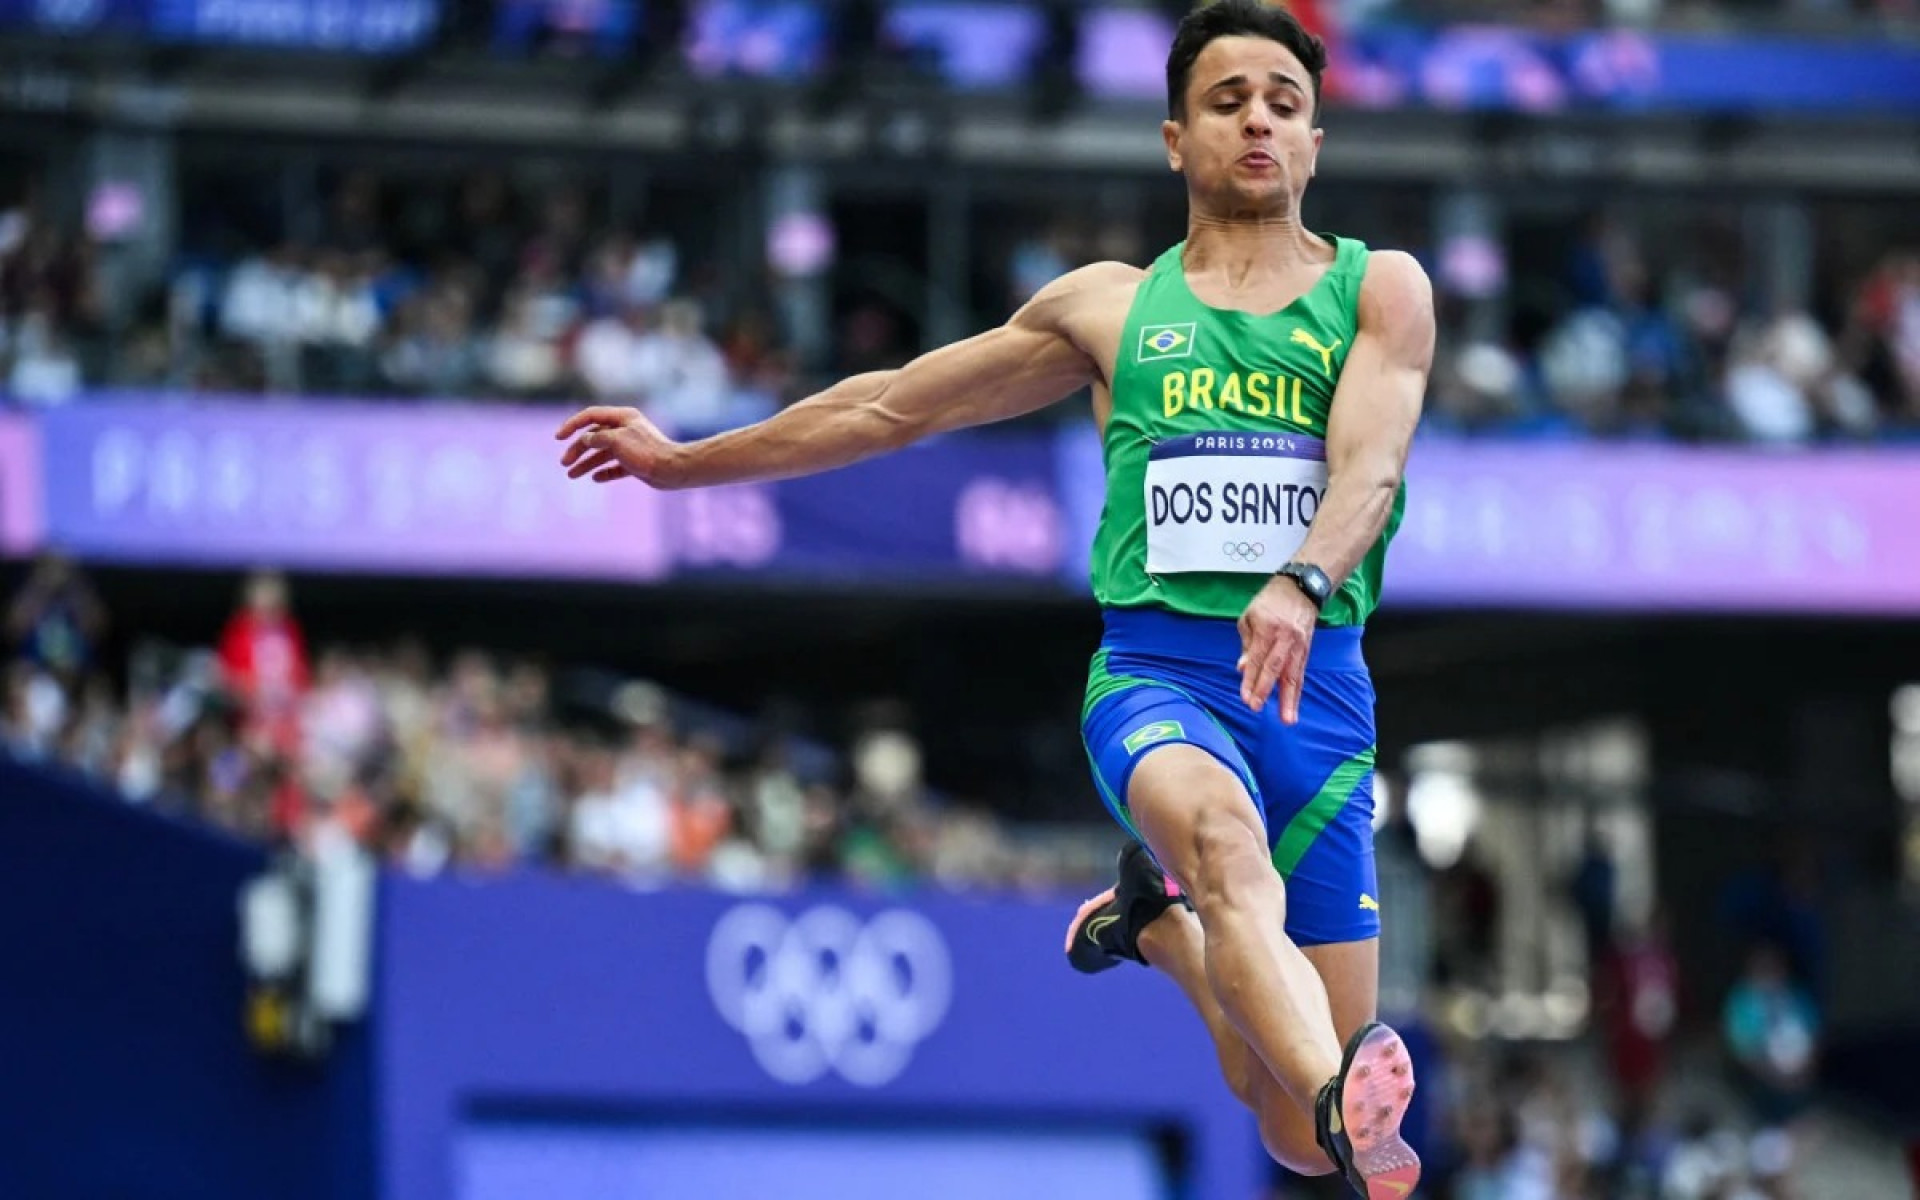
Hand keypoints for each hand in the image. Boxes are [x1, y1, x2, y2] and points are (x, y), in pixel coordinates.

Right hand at [555, 405, 681, 486]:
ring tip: (572, 475)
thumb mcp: (616, 440)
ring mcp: (630, 446)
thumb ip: (597, 438)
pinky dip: (604, 472)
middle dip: (577, 449)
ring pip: (602, 453)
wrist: (672, 470)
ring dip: (586, 463)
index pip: (590, 416)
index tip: (559, 437)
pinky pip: (615, 466)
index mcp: (622, 417)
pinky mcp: (635, 463)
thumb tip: (584, 440)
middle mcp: (625, 429)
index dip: (572, 425)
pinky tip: (595, 478)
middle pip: (594, 436)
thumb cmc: (646, 452)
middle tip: (564, 463)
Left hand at [1236, 577, 1317, 721]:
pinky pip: (1300, 673)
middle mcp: (1285, 638)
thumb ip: (1246, 645)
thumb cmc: (1270, 602)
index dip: (1251, 679)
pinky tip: (1293, 706)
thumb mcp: (1250, 617)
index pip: (1257, 658)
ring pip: (1293, 675)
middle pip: (1275, 668)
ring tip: (1288, 719)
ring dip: (1290, 699)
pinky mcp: (1306, 650)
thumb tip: (1242, 669)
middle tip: (1256, 708)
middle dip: (1266, 690)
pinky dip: (1297, 691)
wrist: (1301, 589)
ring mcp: (1298, 645)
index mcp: (1267, 628)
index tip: (1245, 697)